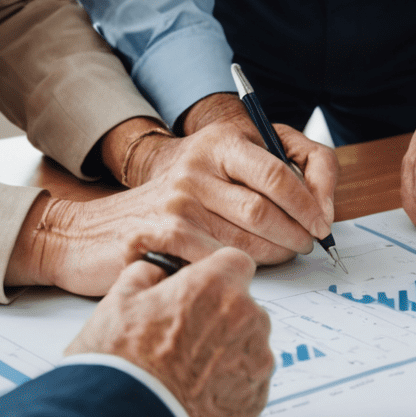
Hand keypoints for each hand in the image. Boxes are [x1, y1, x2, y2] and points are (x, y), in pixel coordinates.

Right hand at [7, 106, 337, 293]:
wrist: (91, 232)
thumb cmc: (166, 205)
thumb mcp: (208, 170)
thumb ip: (256, 172)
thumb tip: (315, 202)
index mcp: (218, 141)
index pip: (280, 168)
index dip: (312, 198)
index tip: (324, 221)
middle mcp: (199, 164)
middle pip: (269, 207)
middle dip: (299, 233)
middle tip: (308, 246)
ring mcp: (180, 199)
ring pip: (249, 238)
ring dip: (276, 256)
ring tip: (283, 259)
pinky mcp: (163, 234)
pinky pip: (219, 261)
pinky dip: (237, 273)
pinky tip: (240, 275)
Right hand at [66, 247, 272, 416]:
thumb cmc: (119, 368)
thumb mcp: (117, 303)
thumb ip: (145, 275)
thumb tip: (155, 272)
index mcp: (215, 285)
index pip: (234, 262)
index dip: (216, 276)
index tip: (201, 290)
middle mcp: (246, 317)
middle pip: (244, 305)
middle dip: (220, 316)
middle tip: (184, 339)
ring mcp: (256, 360)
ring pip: (249, 344)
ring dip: (227, 352)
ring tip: (186, 373)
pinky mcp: (256, 400)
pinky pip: (249, 381)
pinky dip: (230, 385)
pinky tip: (196, 395)